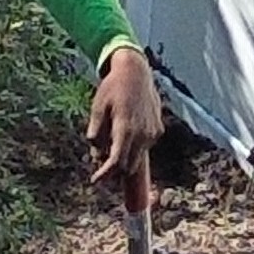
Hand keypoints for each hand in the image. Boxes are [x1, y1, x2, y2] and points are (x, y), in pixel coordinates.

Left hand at [87, 44, 166, 211]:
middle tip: (99, 157)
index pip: (116, 161)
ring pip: (137, 158)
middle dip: (113, 169)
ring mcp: (153, 133)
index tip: (95, 180)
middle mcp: (142, 134)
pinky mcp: (158, 130)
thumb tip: (95, 154)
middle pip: (127, 166)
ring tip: (111, 139)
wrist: (136, 73)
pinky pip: (144, 147)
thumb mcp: (97, 108)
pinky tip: (125, 129)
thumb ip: (95, 133)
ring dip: (124, 158)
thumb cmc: (112, 88)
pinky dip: (133, 147)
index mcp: (125, 128)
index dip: (105, 174)